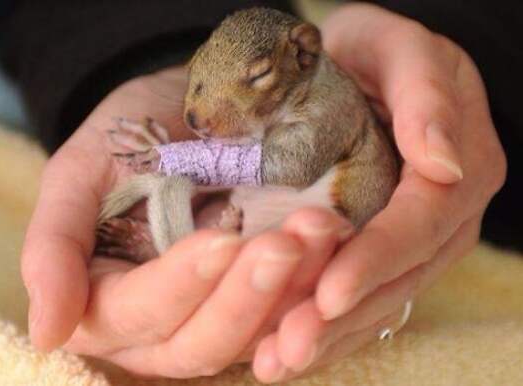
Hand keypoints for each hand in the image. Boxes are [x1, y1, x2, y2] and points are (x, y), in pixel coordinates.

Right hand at [20, 66, 352, 376]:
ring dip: (292, 294)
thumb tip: (45, 333)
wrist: (183, 112)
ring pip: (252, 338)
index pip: (138, 313)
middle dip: (246, 297)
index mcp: (105, 303)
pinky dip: (315, 289)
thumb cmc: (126, 135)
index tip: (222, 239)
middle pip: (199, 343)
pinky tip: (334, 248)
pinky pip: (290, 315)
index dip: (180, 284)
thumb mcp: (78, 173)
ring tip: (320, 234)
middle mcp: (159, 326)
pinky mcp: (256, 300)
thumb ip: (52, 247)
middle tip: (287, 241)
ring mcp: (213, 316)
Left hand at [252, 4, 505, 381]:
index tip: (329, 294)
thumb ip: (425, 98)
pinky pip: (363, 296)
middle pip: (397, 277)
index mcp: (459, 170)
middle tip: (286, 350)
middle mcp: (444, 218)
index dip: (375, 262)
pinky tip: (284, 350)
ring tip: (275, 364)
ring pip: (379, 299)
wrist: (365, 65)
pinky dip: (326, 326)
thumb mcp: (400, 50)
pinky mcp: (386, 253)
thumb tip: (445, 164)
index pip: (418, 225)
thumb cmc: (377, 53)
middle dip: (341, 317)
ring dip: (328, 335)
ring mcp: (416, 241)